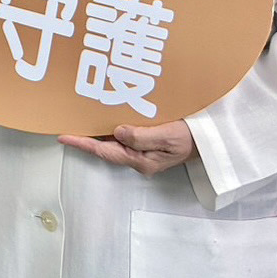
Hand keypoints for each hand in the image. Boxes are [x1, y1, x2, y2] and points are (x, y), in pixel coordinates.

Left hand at [58, 120, 196, 176]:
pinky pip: (126, 136)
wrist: (213, 141)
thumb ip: (142, 136)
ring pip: (114, 142)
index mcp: (141, 160)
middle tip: (66, 125)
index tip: (63, 137)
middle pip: (106, 148)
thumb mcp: (168, 136)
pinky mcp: (149, 144)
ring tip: (80, 120)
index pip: (105, 151)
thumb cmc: (193, 138)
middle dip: (87, 138)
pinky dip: (113, 127)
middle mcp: (139, 159)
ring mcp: (144, 152)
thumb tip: (118, 132)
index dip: (83, 144)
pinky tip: (106, 117)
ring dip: (98, 132)